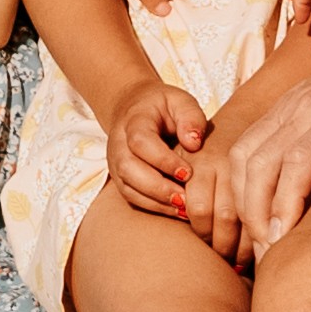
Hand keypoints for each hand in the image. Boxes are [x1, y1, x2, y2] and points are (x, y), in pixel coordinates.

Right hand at [108, 83, 211, 216]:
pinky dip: (154, 207)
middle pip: (128, 169)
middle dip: (157, 187)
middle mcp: (118, 143)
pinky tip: (177, 210)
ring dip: (156, 201)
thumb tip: (194, 143)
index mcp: (133, 121)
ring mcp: (116, 163)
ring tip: (183, 208)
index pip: (141, 142)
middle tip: (185, 198)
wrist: (135, 108)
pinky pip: (133, 197)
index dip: (162, 160)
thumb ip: (190, 117)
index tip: (187, 172)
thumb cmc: (163, 106)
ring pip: (128, 187)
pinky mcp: (121, 178)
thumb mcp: (180, 101)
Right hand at [201, 25, 310, 273]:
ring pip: (247, 152)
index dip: (286, 201)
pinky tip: (257, 209)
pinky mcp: (283, 104)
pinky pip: (248, 142)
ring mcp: (292, 101)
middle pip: (263, 159)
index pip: (302, 158)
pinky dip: (243, 179)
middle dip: (257, 211)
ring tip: (261, 238)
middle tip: (269, 254)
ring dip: (245, 198)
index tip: (283, 240)